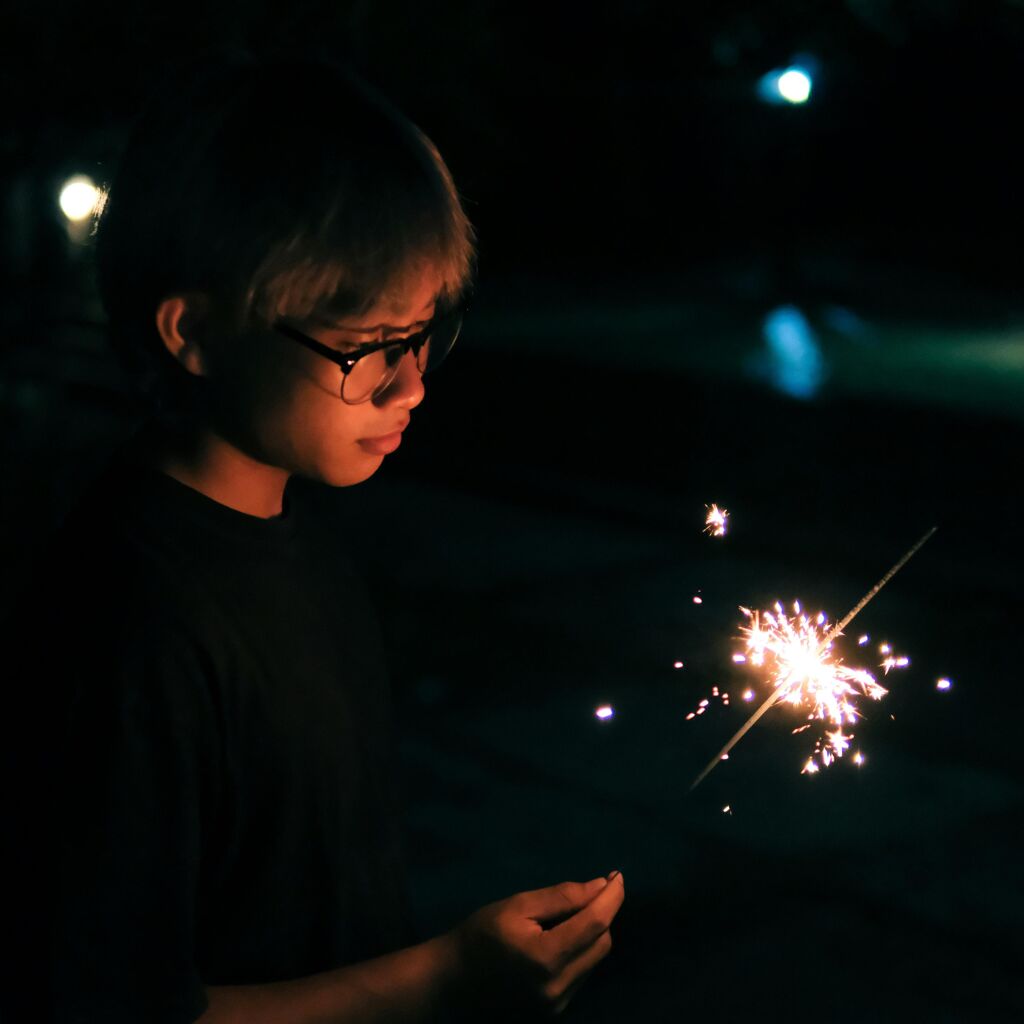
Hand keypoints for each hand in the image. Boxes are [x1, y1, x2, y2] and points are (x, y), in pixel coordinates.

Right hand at [446, 871, 624, 1017]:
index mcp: (545, 958)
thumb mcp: (518, 905)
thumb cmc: (482, 934)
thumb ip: (562, 897)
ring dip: (592, 933)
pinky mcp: (556, 1010)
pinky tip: (560, 939)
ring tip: (566, 917)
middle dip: (601, 913)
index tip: (617, 875)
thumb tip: (600, 887)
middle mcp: (557, 987)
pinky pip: (583, 972)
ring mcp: (558, 1003)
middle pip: (601, 943)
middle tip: (588, 891)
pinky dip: (580, 951)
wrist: (454, 979)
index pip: (595, 924)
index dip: (611, 897)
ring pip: (595, 959)